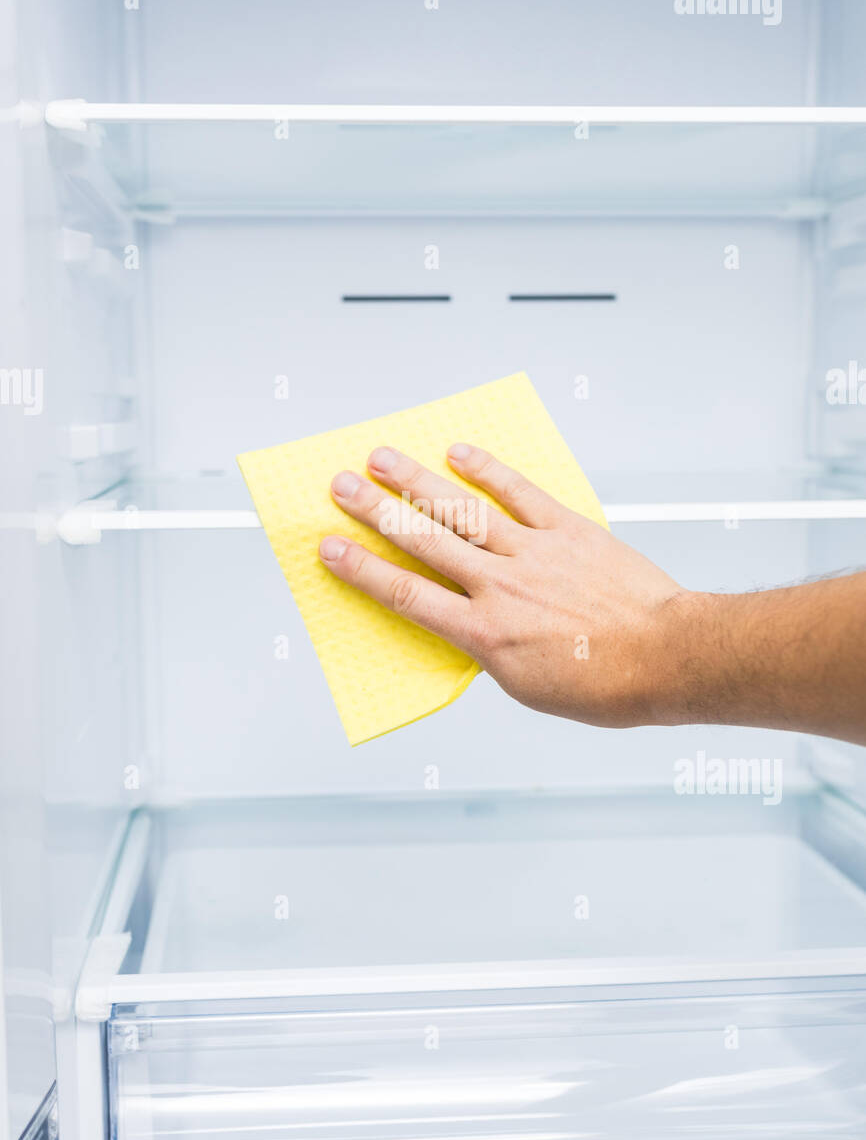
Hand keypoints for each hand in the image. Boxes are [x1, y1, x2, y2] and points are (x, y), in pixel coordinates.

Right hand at [319, 443, 689, 727]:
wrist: (667, 658)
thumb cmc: (606, 684)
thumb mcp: (528, 686)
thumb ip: (489, 650)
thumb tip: (468, 626)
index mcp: (484, 634)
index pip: (405, 595)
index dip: (362, 570)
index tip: (330, 549)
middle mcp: (500, 586)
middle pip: (423, 541)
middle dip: (375, 511)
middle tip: (339, 486)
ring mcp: (533, 553)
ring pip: (462, 510)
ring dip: (417, 481)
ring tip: (382, 458)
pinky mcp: (568, 531)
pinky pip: (520, 493)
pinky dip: (488, 470)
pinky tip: (459, 452)